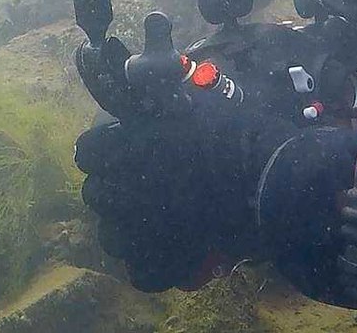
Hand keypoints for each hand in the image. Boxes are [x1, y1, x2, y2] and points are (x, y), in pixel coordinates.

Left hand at [74, 94, 296, 291]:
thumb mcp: (191, 104)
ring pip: (110, 236)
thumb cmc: (234, 134)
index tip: (119, 149)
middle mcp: (123, 189)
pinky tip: (167, 253)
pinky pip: (139, 271)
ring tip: (150, 221)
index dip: (102, 150)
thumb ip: (159, 101)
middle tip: (140, 184)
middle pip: (95, 194)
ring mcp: (140, 229)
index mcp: (125, 147)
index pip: (86, 152)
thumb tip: (144, 85)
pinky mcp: (162, 260)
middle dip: (112, 189)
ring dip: (125, 228)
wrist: (269, 180)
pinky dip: (150, 265)